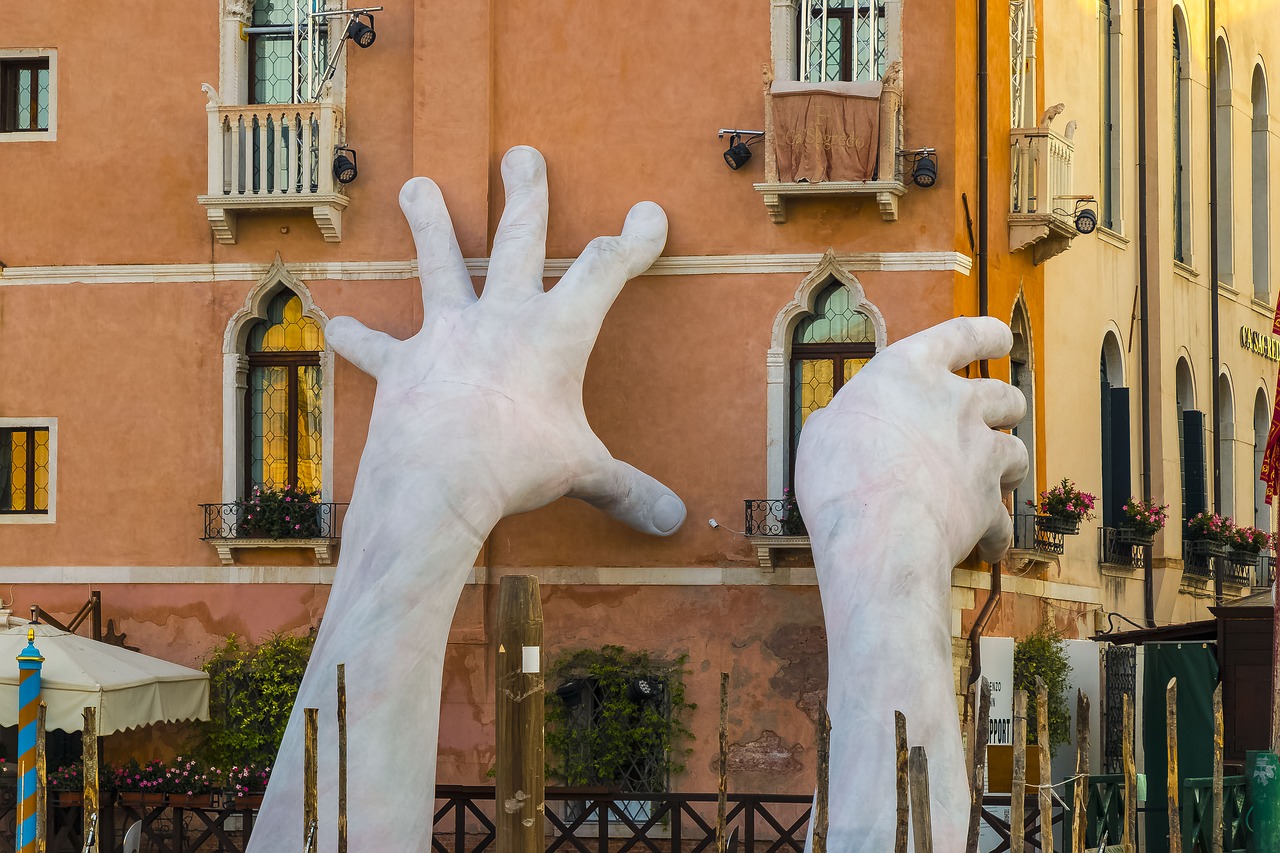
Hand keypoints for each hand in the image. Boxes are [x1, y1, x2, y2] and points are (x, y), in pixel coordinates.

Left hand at [248, 147, 684, 852]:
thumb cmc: (518, 468)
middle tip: (521, 155)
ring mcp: (447, 333)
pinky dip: (357, 338)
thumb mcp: (582, 474)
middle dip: (525, 195)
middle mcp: (501, 316)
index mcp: (556, 332)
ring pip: (440, 263)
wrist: (437, 481)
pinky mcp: (402, 364)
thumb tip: (674, 523)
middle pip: (519, 239)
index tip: (649, 213)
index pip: (605, 270)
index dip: (633, 240)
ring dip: (430, 223)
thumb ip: (627, 490)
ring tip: (417, 186)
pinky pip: (375, 347)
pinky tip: (334, 323)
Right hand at [795, 316, 1026, 567]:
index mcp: (911, 371)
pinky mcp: (988, 501)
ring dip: (1005, 464)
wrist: (878, 533)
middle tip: (991, 420)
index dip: (987, 335)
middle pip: (1002, 395)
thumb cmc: (839, 474)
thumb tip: (840, 426)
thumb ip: (846, 418)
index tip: (1001, 339)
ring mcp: (980, 451)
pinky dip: (994, 532)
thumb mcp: (822, 431)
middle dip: (1003, 406)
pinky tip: (984, 546)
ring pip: (1016, 451)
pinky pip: (1001, 519)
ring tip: (990, 481)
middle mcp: (957, 403)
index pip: (963, 335)